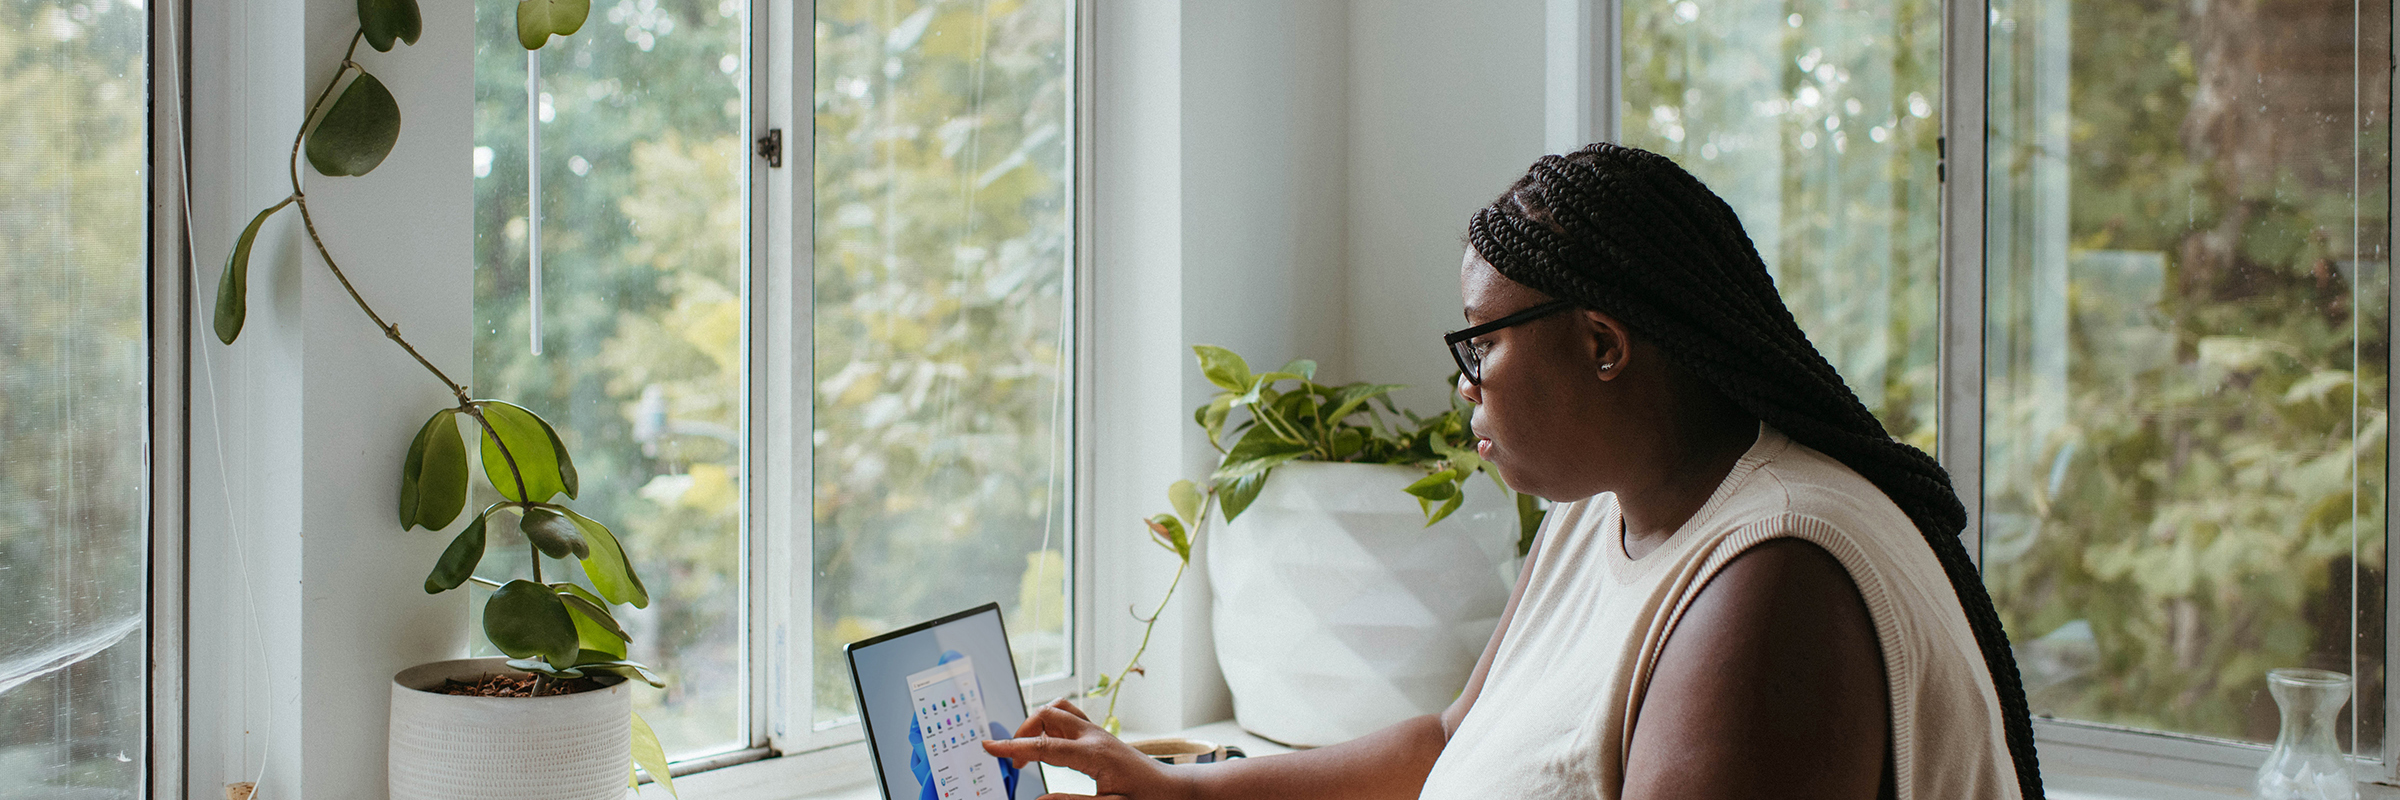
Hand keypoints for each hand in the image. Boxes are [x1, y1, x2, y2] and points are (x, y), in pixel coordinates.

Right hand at [982, 699, 1194, 799]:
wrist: (1172, 790)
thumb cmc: (1144, 799)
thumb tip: (1039, 799)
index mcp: (1094, 754)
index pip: (1044, 747)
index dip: (1013, 748)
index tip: (989, 747)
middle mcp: (1095, 736)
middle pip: (1047, 715)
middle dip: (1022, 732)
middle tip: (1014, 761)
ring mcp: (1097, 731)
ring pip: (1058, 710)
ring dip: (1037, 725)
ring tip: (1030, 751)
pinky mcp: (1100, 734)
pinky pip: (1069, 717)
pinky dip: (1051, 724)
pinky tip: (1049, 745)